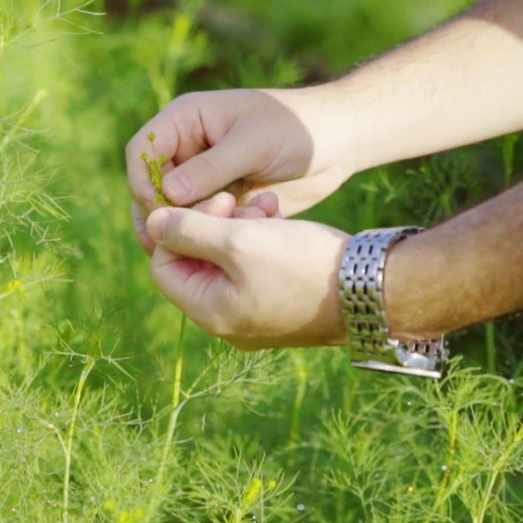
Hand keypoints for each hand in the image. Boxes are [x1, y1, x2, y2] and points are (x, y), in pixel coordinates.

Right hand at [127, 88, 353, 251]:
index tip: (159, 210)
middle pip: (149, 185)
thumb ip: (210, 168)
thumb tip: (165, 194)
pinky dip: (207, 233)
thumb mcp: (254, 144)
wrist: (340, 141)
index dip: (141, 181)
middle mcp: (189, 147)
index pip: (141, 151)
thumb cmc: (298, 129)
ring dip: (183, 227)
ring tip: (198, 247)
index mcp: (187, 120)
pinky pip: (199, 221)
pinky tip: (227, 240)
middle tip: (172, 242)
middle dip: (158, 213)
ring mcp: (204, 175)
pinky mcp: (221, 198)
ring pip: (171, 209)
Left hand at [145, 206, 350, 350]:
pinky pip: (254, 267)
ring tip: (266, 205)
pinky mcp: (280, 303)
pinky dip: (261, 237)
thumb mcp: (239, 241)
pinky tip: (279, 215)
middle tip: (240, 201)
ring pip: (227, 260)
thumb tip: (151, 223)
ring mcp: (255, 315)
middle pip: (196, 262)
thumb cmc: (303, 265)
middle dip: (214, 223)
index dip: (179, 227)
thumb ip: (190, 230)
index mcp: (210, 312)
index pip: (164, 265)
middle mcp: (228, 321)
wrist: (371, 288)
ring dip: (240, 224)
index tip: (214, 202)